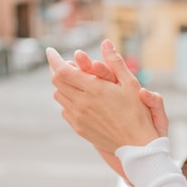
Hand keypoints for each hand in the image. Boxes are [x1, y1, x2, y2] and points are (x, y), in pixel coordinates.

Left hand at [46, 40, 166, 154]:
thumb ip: (115, 62)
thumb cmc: (137, 112)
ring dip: (62, 85)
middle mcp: (81, 103)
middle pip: (57, 81)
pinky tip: (78, 99)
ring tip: (71, 80)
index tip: (50, 51)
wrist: (136, 144)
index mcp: (93, 89)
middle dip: (57, 69)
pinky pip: (65, 110)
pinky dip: (67, 100)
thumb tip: (106, 43)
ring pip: (58, 96)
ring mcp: (78, 117)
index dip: (53, 59)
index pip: (62, 70)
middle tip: (62, 63)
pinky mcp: (79, 128)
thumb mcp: (130, 83)